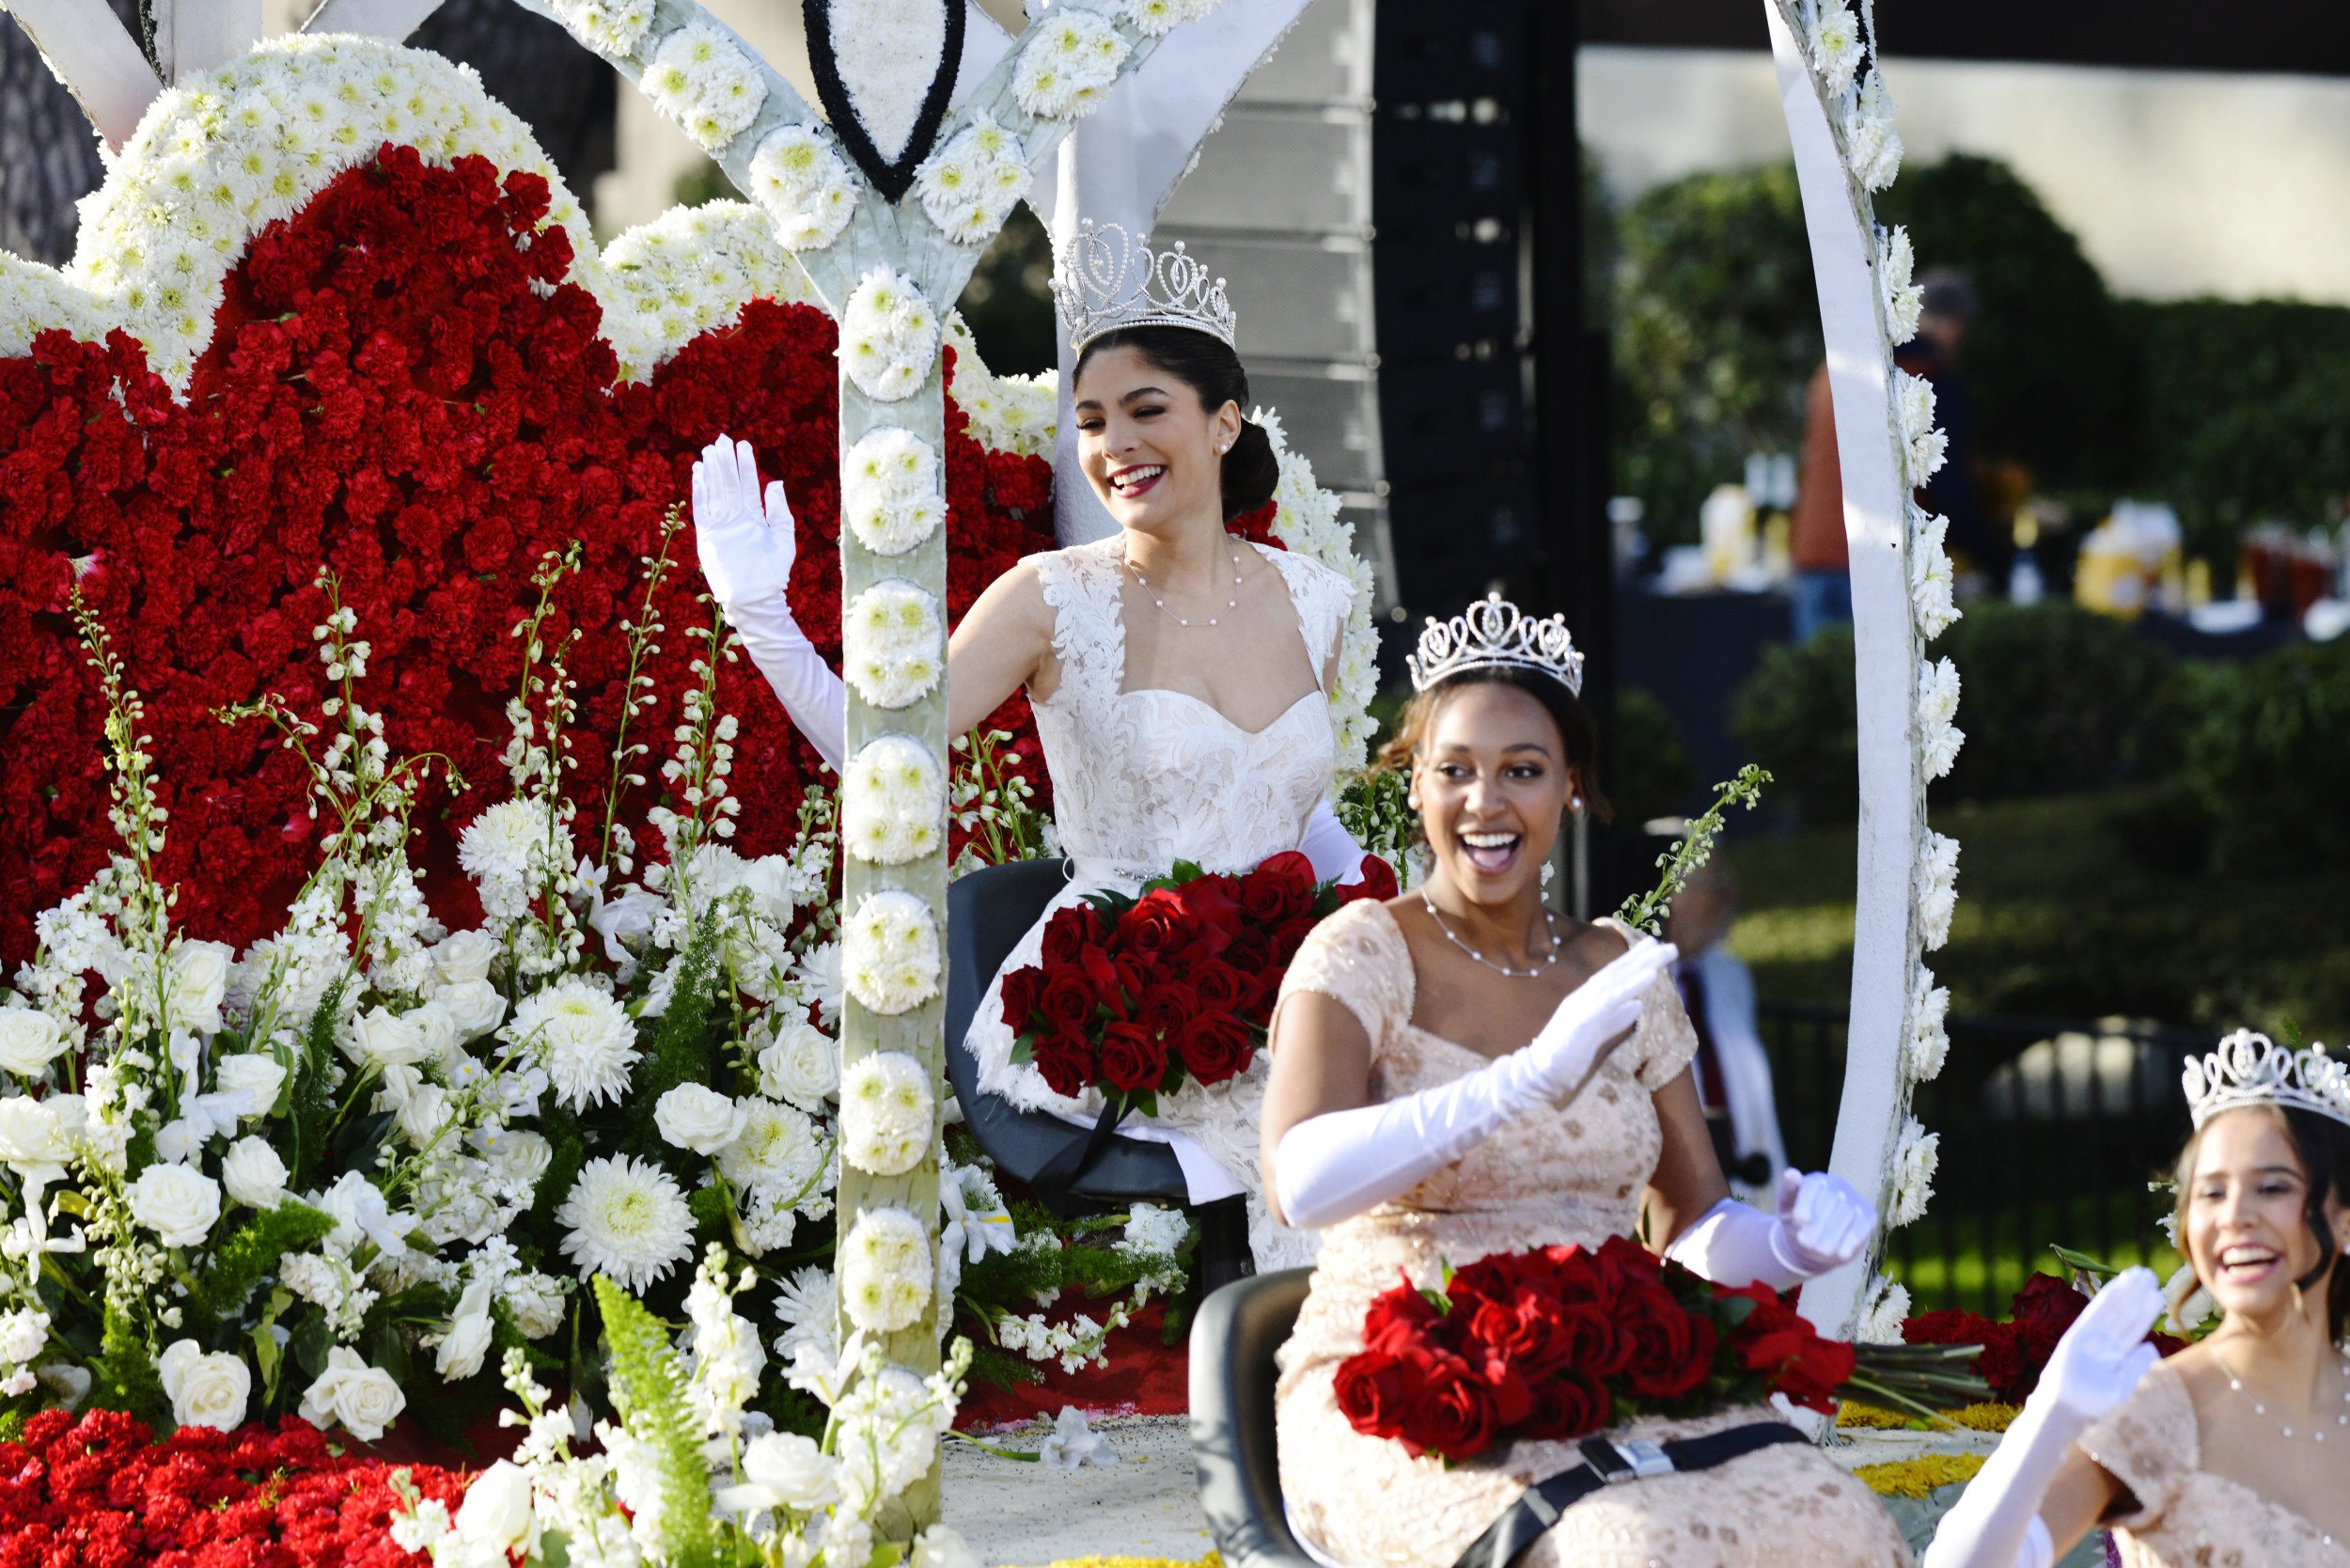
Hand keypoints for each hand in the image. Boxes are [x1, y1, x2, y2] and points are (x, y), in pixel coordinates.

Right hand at [691, 435, 795, 607]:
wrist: (755, 598)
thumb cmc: (772, 573)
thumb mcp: (783, 539)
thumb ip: (779, 512)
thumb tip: (776, 483)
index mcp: (753, 517)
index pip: (747, 485)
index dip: (745, 465)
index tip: (743, 445)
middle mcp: (735, 518)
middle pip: (729, 484)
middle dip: (726, 462)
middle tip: (722, 439)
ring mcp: (721, 526)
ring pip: (715, 492)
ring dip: (713, 470)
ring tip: (711, 450)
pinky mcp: (708, 536)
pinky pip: (702, 508)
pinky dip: (700, 490)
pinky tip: (699, 472)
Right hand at [1516, 938, 1678, 1100]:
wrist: (1539, 1073)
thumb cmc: (1565, 1057)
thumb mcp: (1595, 1034)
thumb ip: (1615, 1019)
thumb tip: (1637, 1006)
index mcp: (1586, 999)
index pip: (1613, 975)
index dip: (1634, 960)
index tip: (1653, 945)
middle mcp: (1584, 996)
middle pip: (1617, 971)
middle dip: (1644, 957)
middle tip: (1669, 945)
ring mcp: (1584, 1005)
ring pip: (1617, 979)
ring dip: (1643, 964)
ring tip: (1664, 952)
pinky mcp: (1586, 1018)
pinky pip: (1613, 998)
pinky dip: (1633, 984)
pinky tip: (1651, 975)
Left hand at [1766, 1168, 1875, 1277]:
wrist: (1814, 1243)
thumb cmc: (1796, 1223)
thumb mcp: (1786, 1208)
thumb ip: (1787, 1191)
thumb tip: (1791, 1172)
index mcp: (1816, 1180)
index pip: (1813, 1187)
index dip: (1806, 1203)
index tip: (1798, 1221)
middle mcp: (1837, 1186)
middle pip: (1832, 1201)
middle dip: (1818, 1224)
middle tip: (1804, 1242)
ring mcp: (1854, 1199)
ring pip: (1847, 1213)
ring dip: (1833, 1234)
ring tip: (1820, 1251)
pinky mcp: (1868, 1216)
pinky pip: (1862, 1225)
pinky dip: (1852, 1240)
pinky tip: (1841, 1254)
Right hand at [2033, 1266, 2164, 1427]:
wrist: (2066, 1411)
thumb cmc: (2092, 1403)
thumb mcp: (2121, 1386)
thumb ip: (2136, 1366)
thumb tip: (2150, 1347)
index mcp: (2115, 1354)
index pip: (2133, 1327)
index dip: (2145, 1310)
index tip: (2157, 1292)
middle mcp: (2103, 1341)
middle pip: (2124, 1314)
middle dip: (2137, 1295)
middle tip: (2149, 1274)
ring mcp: (2090, 1337)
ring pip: (2113, 1309)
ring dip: (2126, 1291)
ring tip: (2140, 1273)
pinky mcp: (2078, 1335)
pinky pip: (2095, 1312)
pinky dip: (2108, 1298)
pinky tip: (2119, 1284)